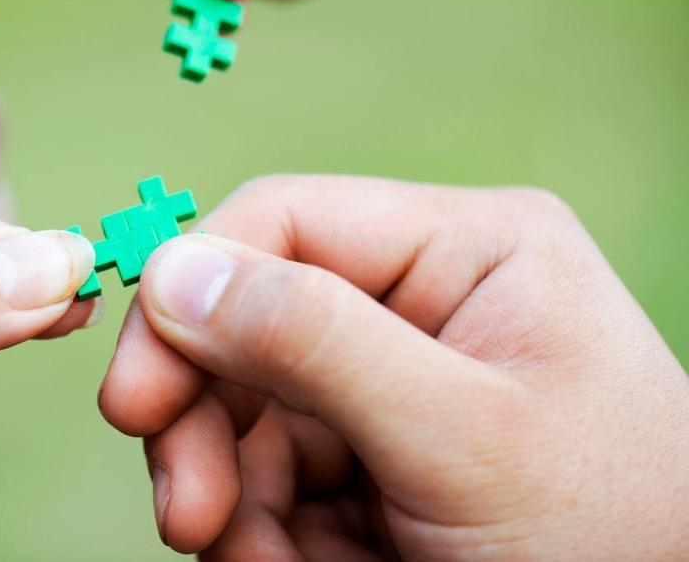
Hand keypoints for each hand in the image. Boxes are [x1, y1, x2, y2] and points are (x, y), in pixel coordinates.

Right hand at [99, 175, 688, 558]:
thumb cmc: (615, 535)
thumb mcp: (463, 438)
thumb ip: (314, 341)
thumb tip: (172, 269)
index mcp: (464, 248)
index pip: (284, 222)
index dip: (191, 293)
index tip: (136, 397)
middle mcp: (420, 303)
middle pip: (249, 328)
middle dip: (206, 424)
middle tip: (189, 515)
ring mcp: (392, 387)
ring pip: (248, 416)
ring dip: (231, 497)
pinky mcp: (374, 461)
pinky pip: (275, 480)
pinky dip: (261, 534)